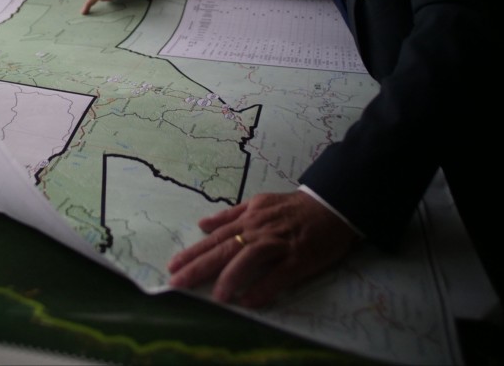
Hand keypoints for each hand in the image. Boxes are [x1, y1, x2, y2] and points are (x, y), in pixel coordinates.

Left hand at [167, 191, 359, 307]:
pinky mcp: (298, 257)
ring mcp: (278, 242)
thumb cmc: (291, 208)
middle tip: (177, 281)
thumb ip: (230, 215)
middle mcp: (259, 228)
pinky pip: (278, 274)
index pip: (216, 236)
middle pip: (224, 247)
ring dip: (231, 276)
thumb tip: (203, 224)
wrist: (329, 205)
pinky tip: (249, 301)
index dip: (194, 251)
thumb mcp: (258, 203)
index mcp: (248, 216)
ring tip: (217, 296)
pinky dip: (263, 288)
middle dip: (199, 265)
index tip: (173, 265)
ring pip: (249, 257)